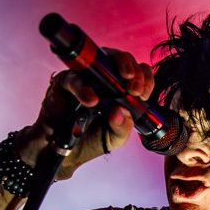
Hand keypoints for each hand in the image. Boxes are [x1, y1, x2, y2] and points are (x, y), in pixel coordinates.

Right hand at [20, 49, 154, 178]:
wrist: (64, 151)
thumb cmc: (91, 139)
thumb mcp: (114, 137)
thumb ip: (123, 128)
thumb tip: (121, 112)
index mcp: (120, 88)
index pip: (137, 72)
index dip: (144, 78)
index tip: (143, 94)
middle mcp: (103, 78)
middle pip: (120, 59)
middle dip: (133, 70)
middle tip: (135, 89)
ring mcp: (85, 77)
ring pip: (100, 60)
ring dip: (115, 68)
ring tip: (123, 89)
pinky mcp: (65, 81)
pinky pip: (74, 78)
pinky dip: (83, 88)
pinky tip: (91, 100)